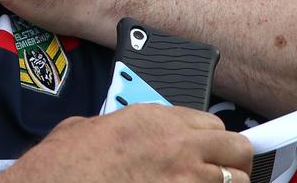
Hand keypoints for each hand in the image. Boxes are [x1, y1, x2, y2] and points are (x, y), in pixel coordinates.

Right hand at [0, 105, 252, 182]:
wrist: (58, 182)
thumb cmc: (68, 161)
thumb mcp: (92, 127)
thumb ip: (121, 125)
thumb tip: (119, 131)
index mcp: (156, 120)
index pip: (213, 126)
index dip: (215, 141)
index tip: (216, 151)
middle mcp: (179, 147)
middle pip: (238, 149)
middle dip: (234, 162)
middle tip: (223, 173)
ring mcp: (186, 181)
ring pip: (237, 182)